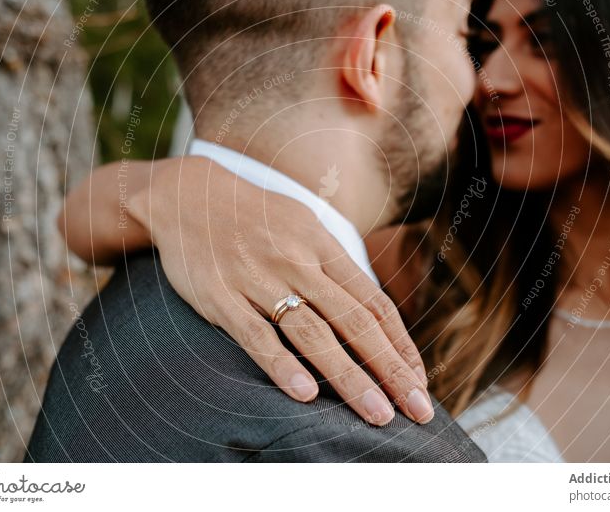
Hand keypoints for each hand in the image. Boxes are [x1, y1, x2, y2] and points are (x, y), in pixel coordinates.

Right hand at [127, 156, 432, 425]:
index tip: (419, 381)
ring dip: (349, 377)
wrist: (190, 194)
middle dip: (390, 369)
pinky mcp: (220, 295)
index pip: (373, 303)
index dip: (401, 345)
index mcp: (322, 246)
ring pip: (312, 333)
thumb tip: (371, 311)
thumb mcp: (304, 226)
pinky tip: (304, 395)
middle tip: (419, 411)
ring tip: (378, 415)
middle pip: (354, 321)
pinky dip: (281, 365)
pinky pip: (254, 335)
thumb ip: (335, 267)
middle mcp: (298, 262)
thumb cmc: (256, 218)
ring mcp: (259, 278)